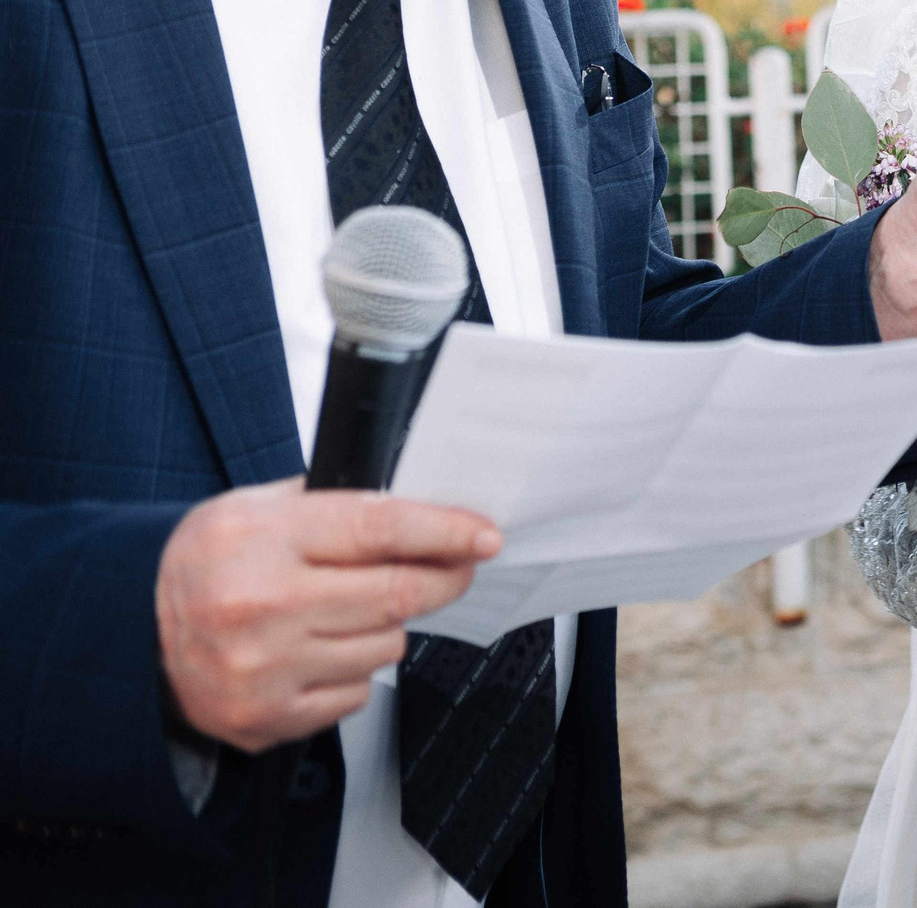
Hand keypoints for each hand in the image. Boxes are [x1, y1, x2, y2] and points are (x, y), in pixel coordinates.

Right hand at [155, 480, 500, 753]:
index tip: (483, 536)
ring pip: (386, 647)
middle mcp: (263, 606)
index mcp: (263, 540)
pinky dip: (352, 670)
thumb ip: (334, 504)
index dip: (445, 531)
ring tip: (347, 610)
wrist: (128, 630)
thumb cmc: (204, 561)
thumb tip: (423, 507)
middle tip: (456, 568)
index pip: (381, 529)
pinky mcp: (265, 717)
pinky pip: (356, 694)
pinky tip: (317, 650)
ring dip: (388, 626)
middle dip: (443, 578)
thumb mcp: (256, 506)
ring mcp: (264, 669)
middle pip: (397, 594)